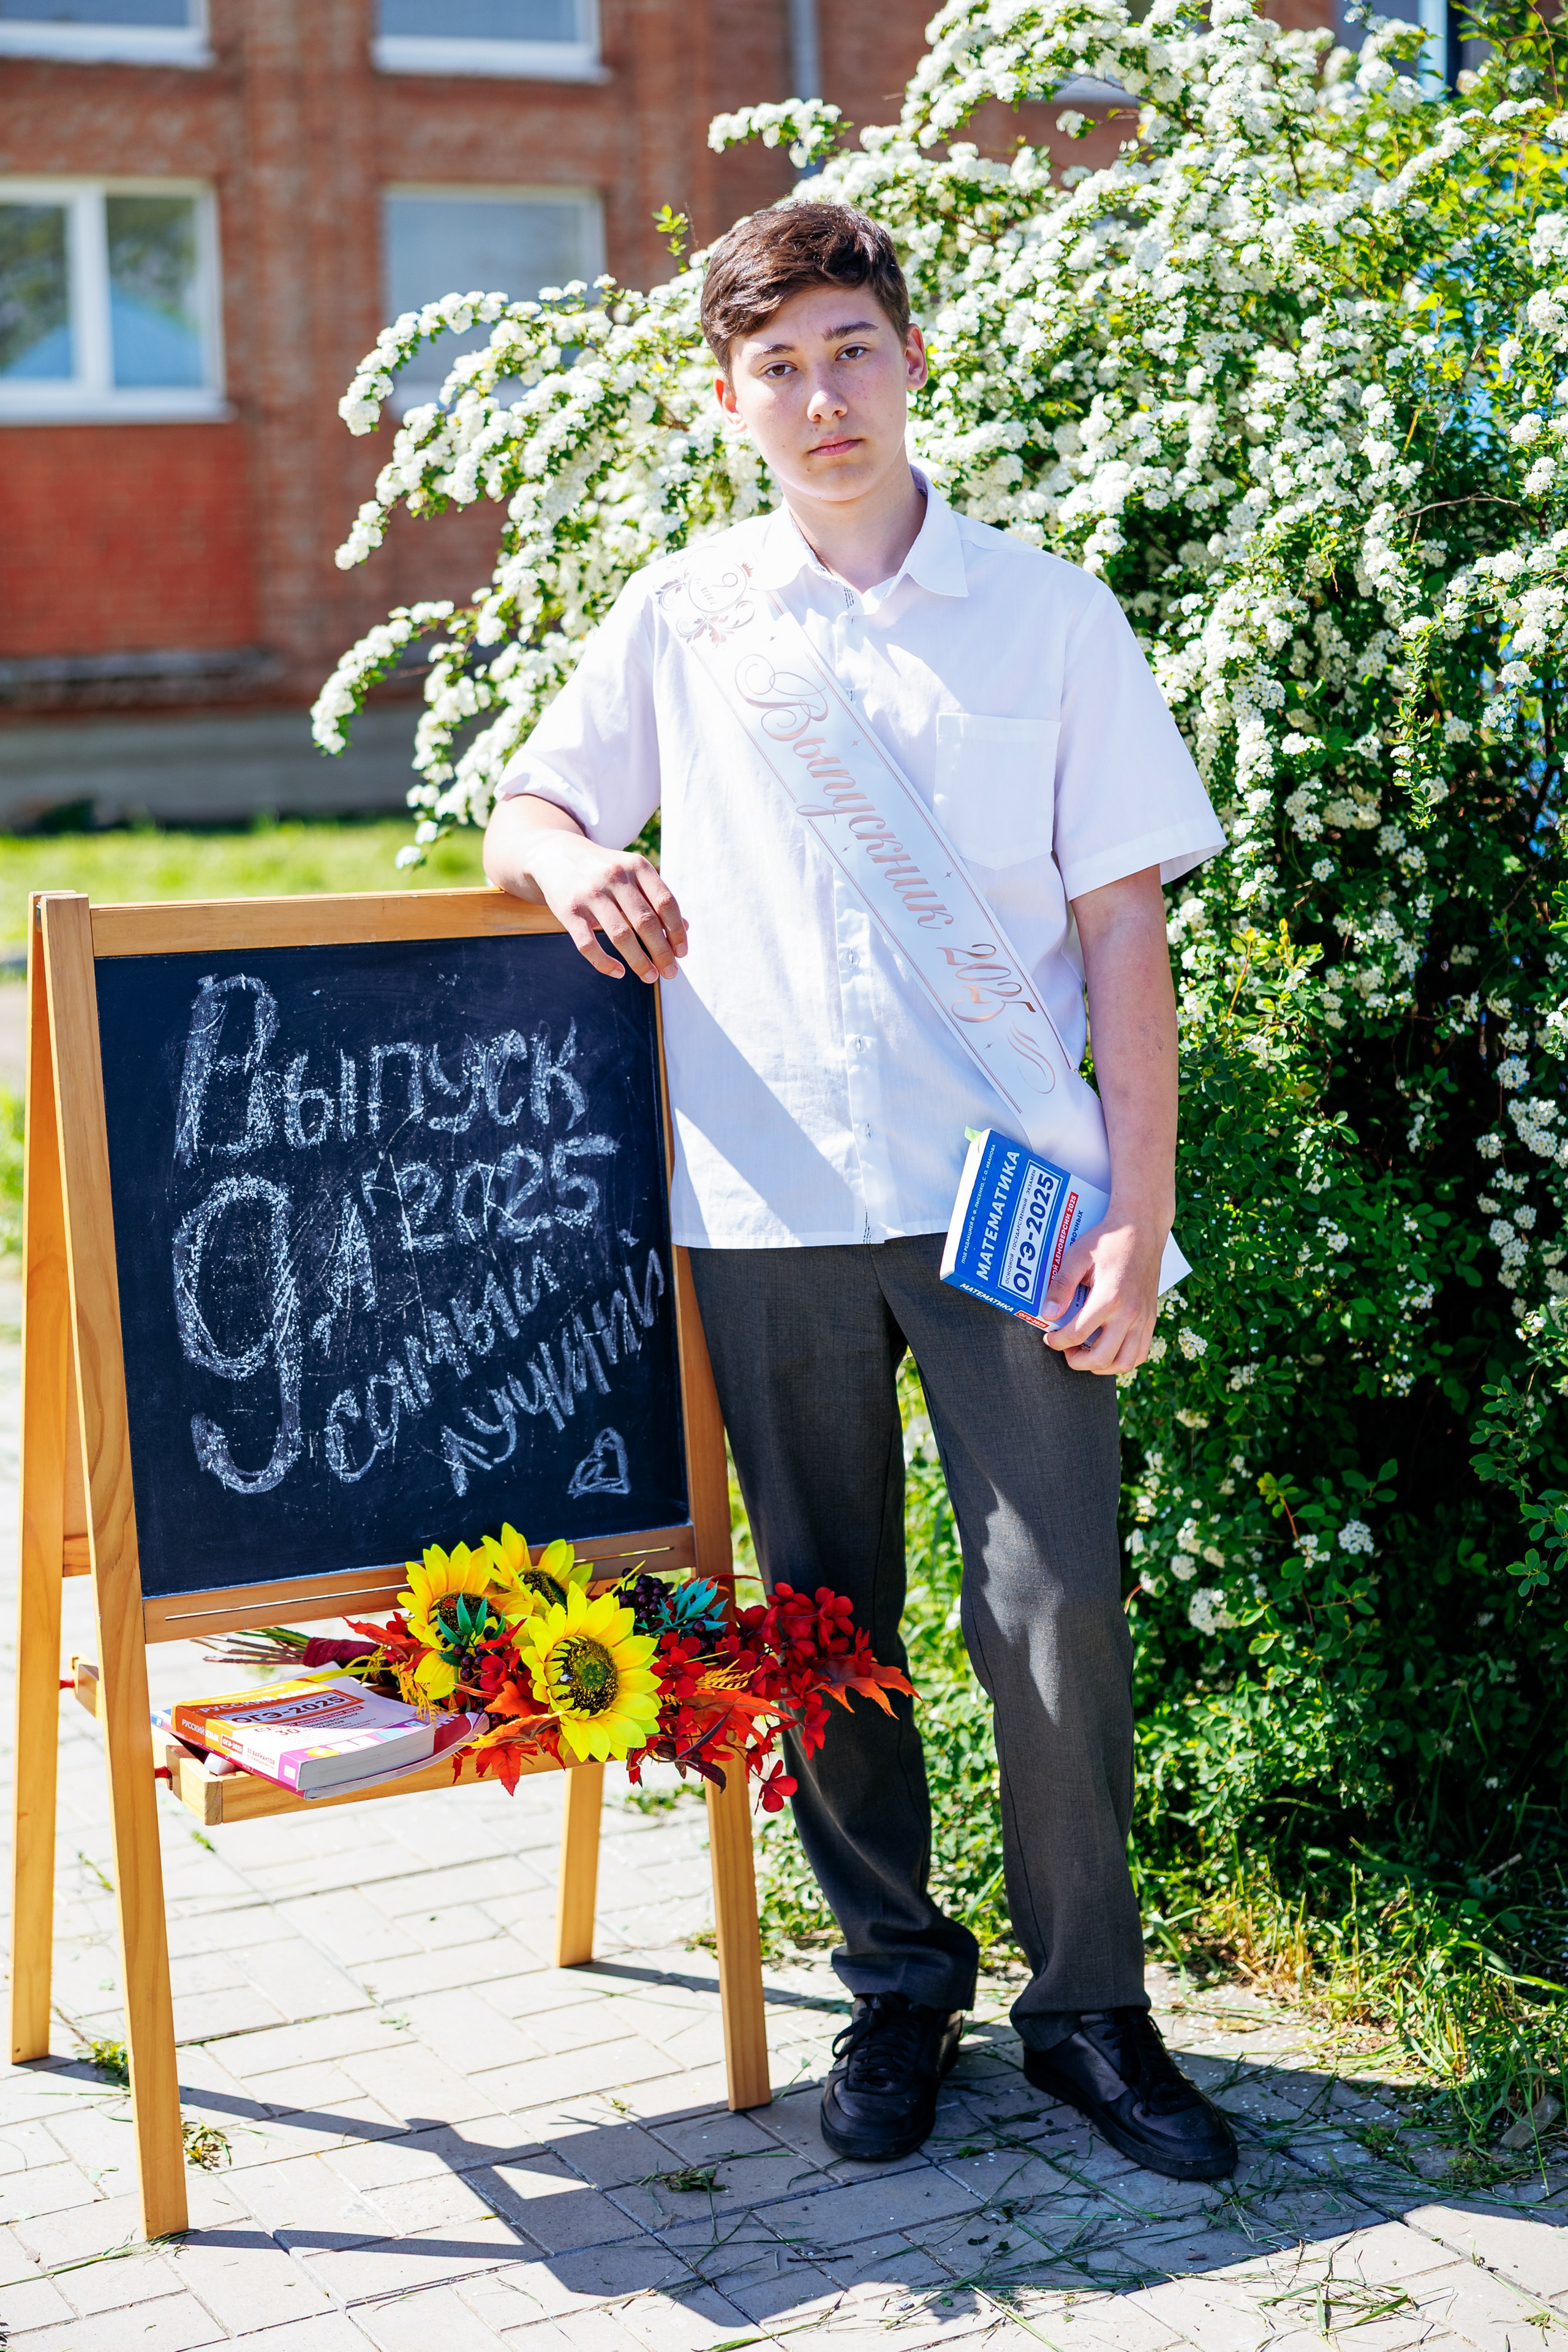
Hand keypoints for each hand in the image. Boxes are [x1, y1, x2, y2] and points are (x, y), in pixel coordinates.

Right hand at [486, 797, 687, 982]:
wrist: (554, 855)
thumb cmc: (604, 871)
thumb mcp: (632, 873)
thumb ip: (656, 898)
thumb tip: (684, 930)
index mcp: (636, 867)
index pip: (666, 903)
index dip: (677, 931)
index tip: (682, 953)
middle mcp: (615, 877)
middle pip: (646, 922)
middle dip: (662, 953)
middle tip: (671, 972)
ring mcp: (590, 894)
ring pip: (620, 936)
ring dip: (639, 962)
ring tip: (650, 977)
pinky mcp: (569, 910)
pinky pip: (588, 945)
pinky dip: (605, 963)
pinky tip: (619, 972)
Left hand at [1041, 1208, 1163, 1375]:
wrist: (1142, 1226)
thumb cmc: (1107, 1239)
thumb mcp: (1077, 1256)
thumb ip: (1061, 1286)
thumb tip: (1048, 1315)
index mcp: (1109, 1297)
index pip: (1077, 1335)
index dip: (1057, 1342)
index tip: (1049, 1337)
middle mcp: (1130, 1313)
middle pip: (1101, 1357)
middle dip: (1076, 1360)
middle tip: (1065, 1349)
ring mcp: (1144, 1318)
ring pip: (1125, 1362)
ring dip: (1101, 1366)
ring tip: (1085, 1353)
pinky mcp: (1152, 1318)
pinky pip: (1141, 1353)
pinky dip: (1123, 1360)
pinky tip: (1108, 1349)